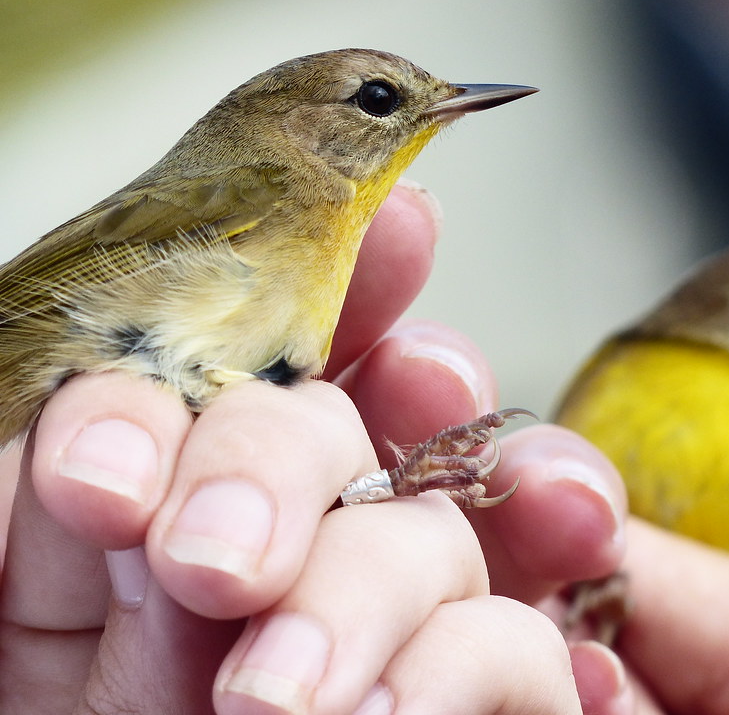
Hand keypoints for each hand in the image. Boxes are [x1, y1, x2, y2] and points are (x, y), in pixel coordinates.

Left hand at [0, 180, 623, 713]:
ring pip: (428, 538)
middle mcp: (267, 567)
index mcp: (145, 534)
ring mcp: (368, 646)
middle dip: (280, 459)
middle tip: (205, 562)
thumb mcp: (4, 637)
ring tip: (275, 702)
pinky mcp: (471, 709)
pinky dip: (465, 674)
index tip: (401, 232)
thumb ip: (8, 525)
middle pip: (329, 441)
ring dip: (367, 587)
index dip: (327, 292)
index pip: (241, 376)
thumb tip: (35, 443)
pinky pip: (508, 659)